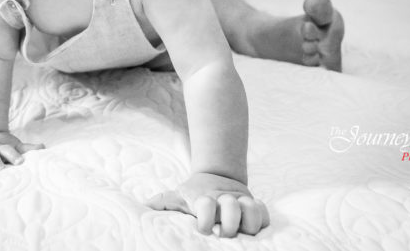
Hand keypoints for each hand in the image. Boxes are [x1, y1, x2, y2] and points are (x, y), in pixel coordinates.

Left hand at [147, 172, 268, 236]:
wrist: (217, 176)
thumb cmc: (194, 194)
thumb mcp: (177, 196)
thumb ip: (162, 203)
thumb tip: (143, 207)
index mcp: (204, 199)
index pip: (206, 206)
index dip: (205, 219)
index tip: (202, 228)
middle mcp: (224, 199)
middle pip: (233, 208)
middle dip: (230, 222)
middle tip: (224, 232)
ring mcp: (241, 202)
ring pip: (253, 210)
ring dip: (250, 222)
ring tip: (243, 231)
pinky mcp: (255, 205)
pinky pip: (266, 214)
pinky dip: (263, 220)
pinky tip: (255, 227)